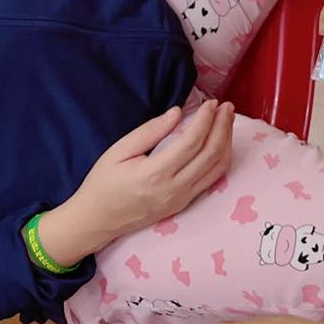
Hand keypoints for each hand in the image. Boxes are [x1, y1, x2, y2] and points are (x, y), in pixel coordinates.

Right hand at [34, 102, 236, 265]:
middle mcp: (174, 188)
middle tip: (227, 106)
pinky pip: (212, 179)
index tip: (212, 102)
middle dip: (223, 126)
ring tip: (227, 120)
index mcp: (155, 174)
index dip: (206, 119)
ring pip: (217, 167)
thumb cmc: (103, 183)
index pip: (192, 142)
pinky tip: (221, 142)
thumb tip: (178, 113)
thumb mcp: (118, 151)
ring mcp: (182, 199)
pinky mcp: (184, 204)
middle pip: (211, 153)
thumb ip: (149, 131)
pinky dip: (222, 158)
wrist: (96, 220)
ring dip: (227, 141)